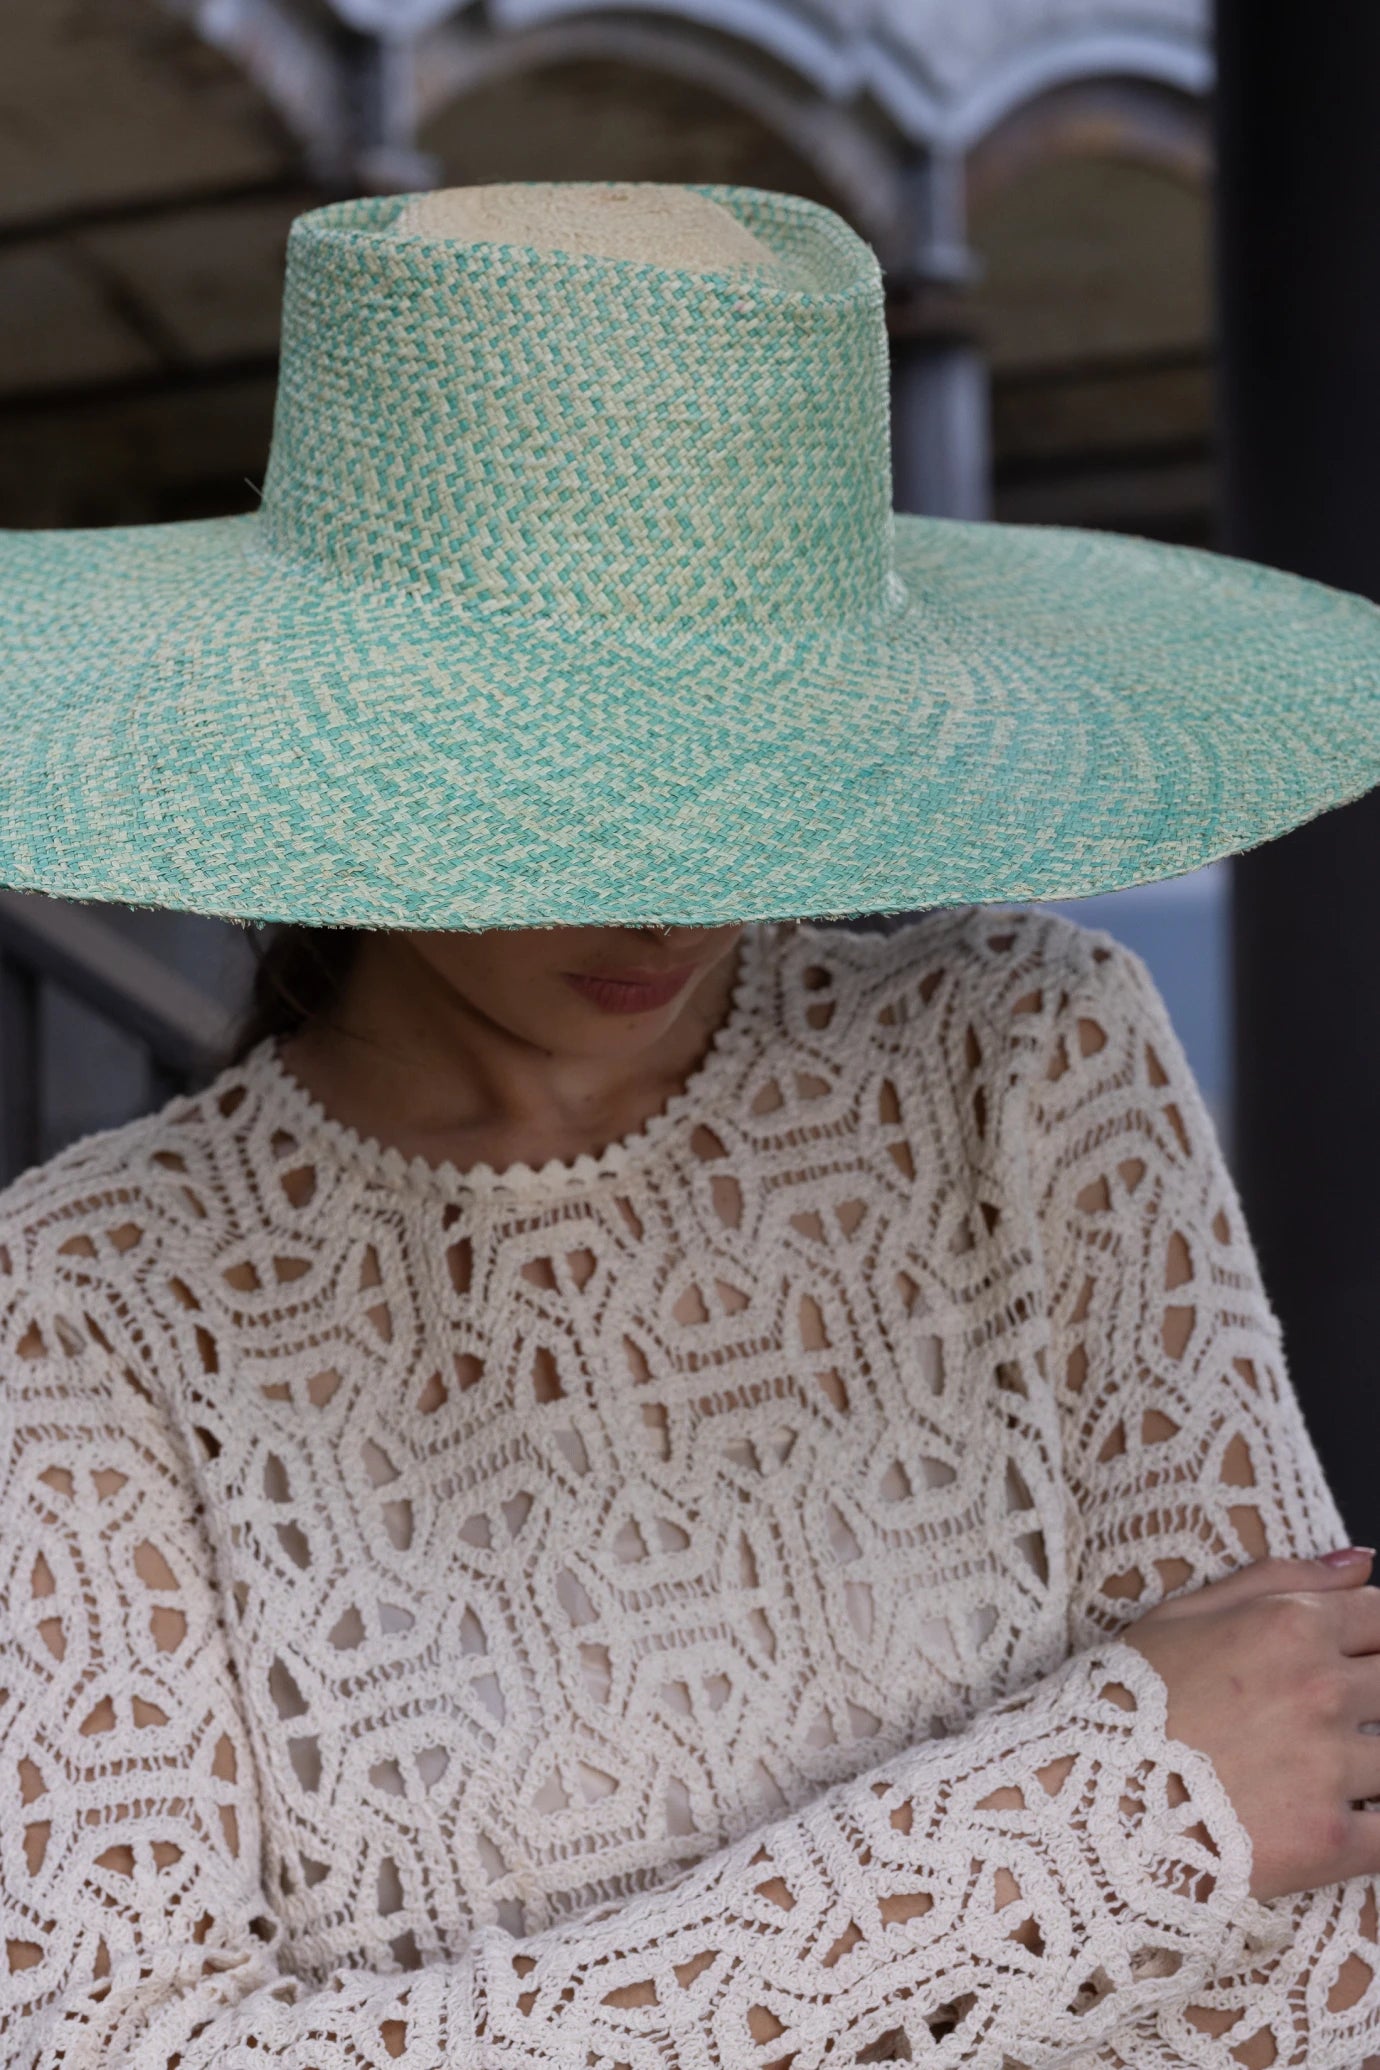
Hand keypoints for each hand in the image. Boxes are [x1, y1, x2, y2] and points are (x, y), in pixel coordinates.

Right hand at [1120, 1548, 1379, 1902]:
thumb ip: (1281, 1577)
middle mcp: (1321, 1689)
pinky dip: (1377, 1827)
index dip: (1373, 1636)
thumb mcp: (1184, 1613)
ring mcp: (1330, 1766)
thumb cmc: (1125, 1700)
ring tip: (1315, 1766)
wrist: (1088, 1801)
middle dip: (1374, 1692)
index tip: (1353, 1658)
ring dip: (1371, 1759)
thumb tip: (1362, 1560)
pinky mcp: (1330, 1840)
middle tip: (1324, 1713)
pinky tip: (1345, 1821)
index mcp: (1291, 1625)